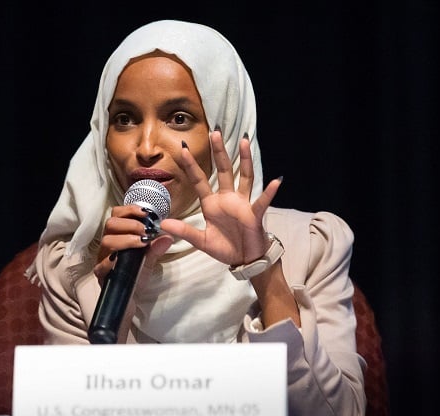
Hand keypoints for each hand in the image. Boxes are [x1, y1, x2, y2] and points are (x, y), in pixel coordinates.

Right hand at [94, 204, 172, 285]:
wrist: (130, 299)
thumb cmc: (136, 276)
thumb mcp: (149, 260)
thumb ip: (156, 248)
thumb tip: (167, 236)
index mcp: (118, 236)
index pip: (117, 215)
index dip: (130, 210)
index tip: (146, 213)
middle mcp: (108, 244)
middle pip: (110, 224)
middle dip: (129, 224)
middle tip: (145, 230)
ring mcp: (102, 259)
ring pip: (107, 241)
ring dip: (125, 239)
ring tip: (141, 242)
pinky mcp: (100, 274)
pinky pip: (102, 264)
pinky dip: (112, 260)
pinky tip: (123, 260)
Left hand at [160, 129, 281, 266]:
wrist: (244, 260)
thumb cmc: (225, 247)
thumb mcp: (201, 241)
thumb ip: (184, 231)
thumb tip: (163, 223)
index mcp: (212, 204)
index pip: (199, 180)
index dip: (190, 165)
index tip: (182, 148)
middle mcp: (227, 199)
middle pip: (223, 171)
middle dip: (219, 152)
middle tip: (215, 132)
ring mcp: (242, 204)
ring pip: (244, 177)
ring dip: (245, 160)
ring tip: (244, 141)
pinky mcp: (254, 215)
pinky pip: (261, 201)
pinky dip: (269, 192)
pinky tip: (276, 181)